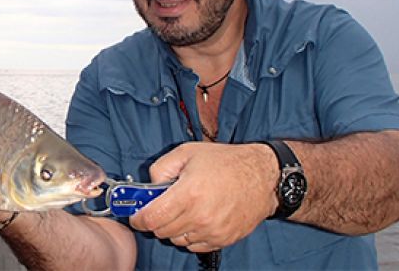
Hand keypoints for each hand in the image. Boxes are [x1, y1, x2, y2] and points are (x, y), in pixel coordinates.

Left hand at [129, 142, 278, 251]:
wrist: (262, 176)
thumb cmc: (226, 162)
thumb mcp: (187, 152)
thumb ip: (161, 168)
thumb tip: (149, 186)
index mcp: (188, 194)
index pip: (152, 219)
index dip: (138, 219)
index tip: (136, 215)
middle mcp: (200, 217)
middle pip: (162, 231)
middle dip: (156, 220)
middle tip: (161, 206)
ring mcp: (212, 231)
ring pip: (177, 240)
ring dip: (174, 228)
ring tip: (184, 209)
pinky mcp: (223, 239)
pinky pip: (195, 245)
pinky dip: (190, 235)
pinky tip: (197, 217)